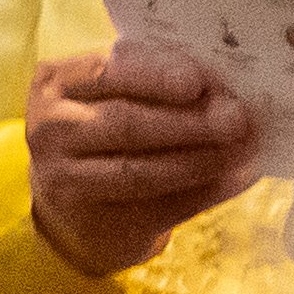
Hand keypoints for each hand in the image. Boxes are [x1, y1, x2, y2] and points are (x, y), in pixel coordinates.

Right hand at [25, 44, 263, 277]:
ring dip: (199, 158)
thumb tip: (222, 82)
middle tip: (235, 117)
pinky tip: (238, 176)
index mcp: (56, 82)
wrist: (75, 204)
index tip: (197, 80)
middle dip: (187, 120)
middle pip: (124, 122)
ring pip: (138, 170)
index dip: (154, 74)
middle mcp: (51, 129)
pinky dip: (205, 190)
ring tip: (243, 148)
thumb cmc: (101, 129)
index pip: (106, 72)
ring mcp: (66, 179)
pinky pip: (159, 207)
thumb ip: (152, 80)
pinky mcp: (96, 222)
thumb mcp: (108, 93)